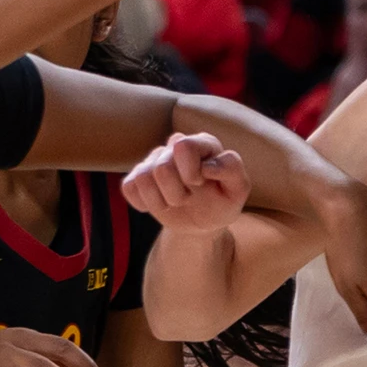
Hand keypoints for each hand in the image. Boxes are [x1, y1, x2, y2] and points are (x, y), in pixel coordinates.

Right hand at [121, 133, 250, 232]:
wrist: (204, 223)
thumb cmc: (223, 202)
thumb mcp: (238, 190)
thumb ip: (232, 169)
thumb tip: (206, 165)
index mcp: (202, 143)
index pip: (183, 146)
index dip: (189, 171)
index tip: (199, 184)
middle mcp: (175, 146)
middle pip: (162, 167)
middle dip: (177, 194)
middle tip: (188, 198)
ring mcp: (154, 161)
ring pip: (143, 177)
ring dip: (161, 201)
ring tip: (175, 203)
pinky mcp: (138, 177)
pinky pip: (129, 187)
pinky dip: (143, 203)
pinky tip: (159, 205)